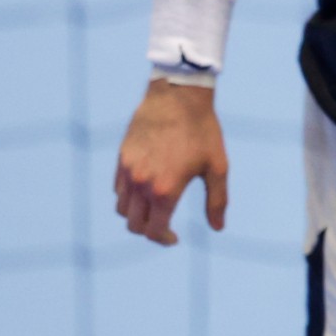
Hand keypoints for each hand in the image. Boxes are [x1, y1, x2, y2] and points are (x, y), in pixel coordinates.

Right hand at [114, 79, 229, 245]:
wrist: (178, 97)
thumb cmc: (203, 131)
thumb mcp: (217, 167)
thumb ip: (217, 201)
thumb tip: (218, 228)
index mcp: (165, 190)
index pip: (154, 230)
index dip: (164, 239)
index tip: (175, 238)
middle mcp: (141, 184)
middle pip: (134, 224)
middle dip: (149, 232)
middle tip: (165, 228)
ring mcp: (127, 171)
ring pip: (122, 209)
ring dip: (136, 216)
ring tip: (155, 211)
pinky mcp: (121, 158)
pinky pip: (117, 189)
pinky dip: (128, 198)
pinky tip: (145, 191)